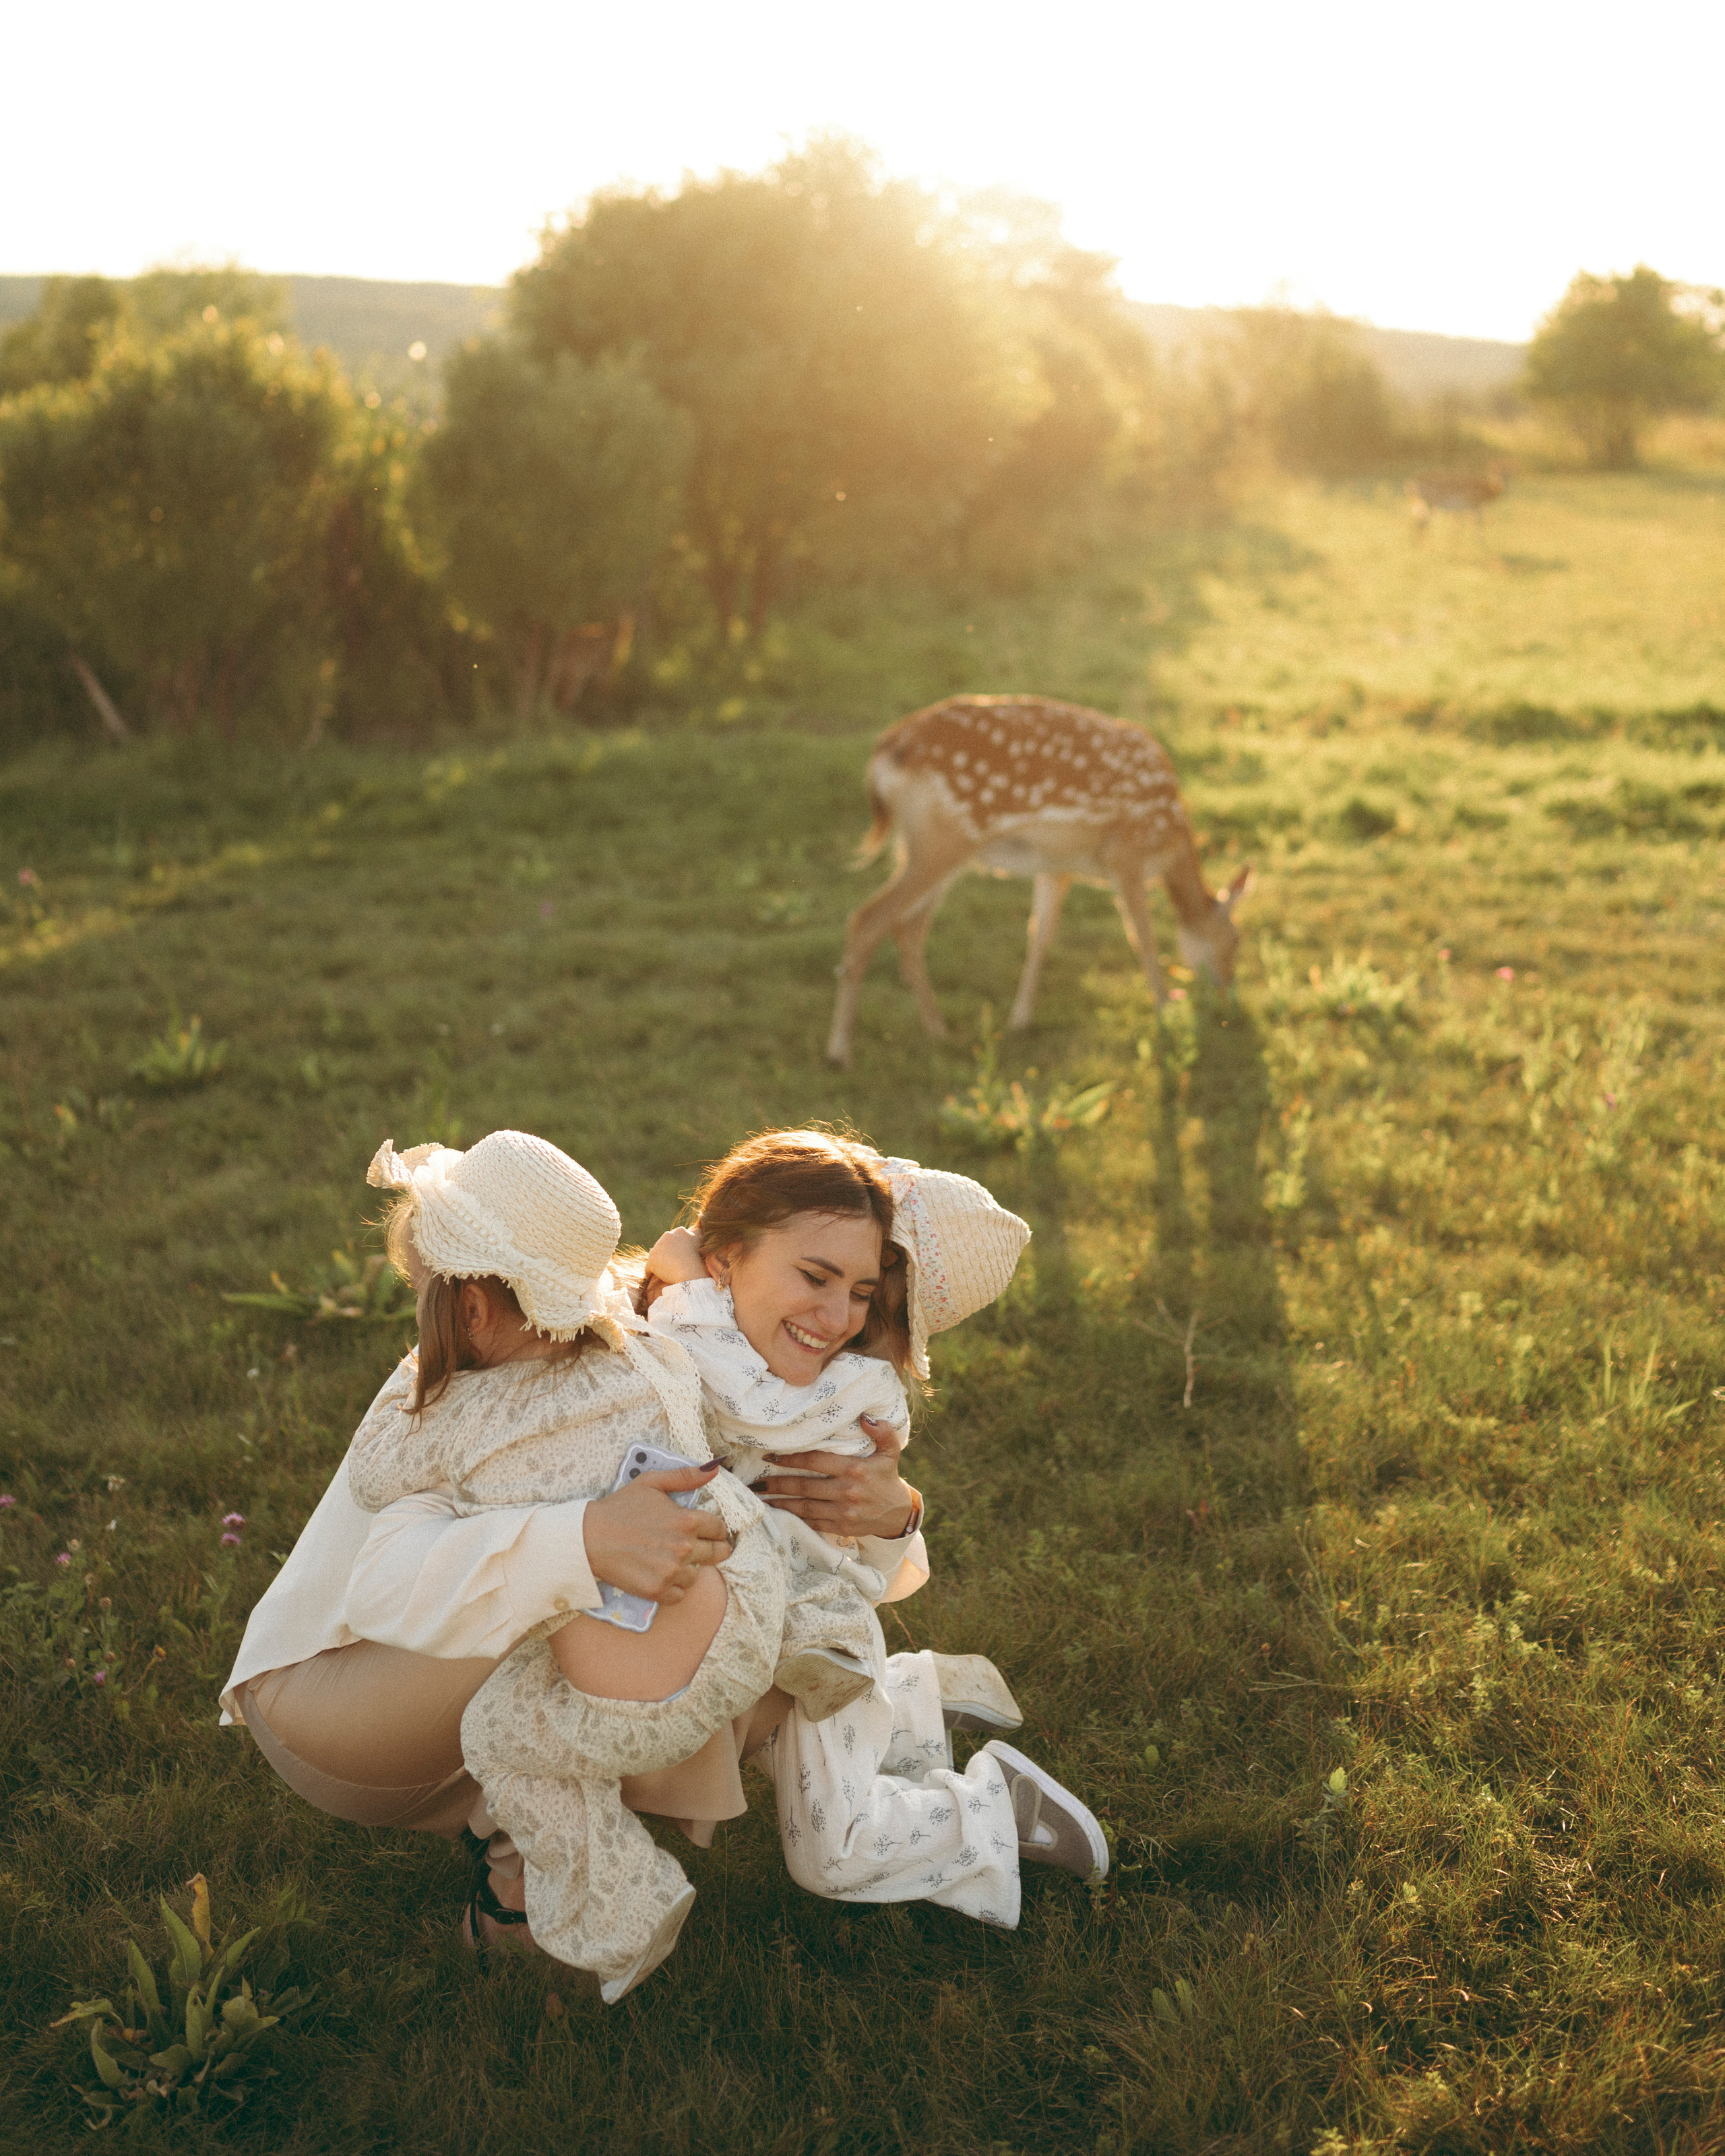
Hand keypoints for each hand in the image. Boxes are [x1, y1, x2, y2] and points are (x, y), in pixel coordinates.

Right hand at [581, 1464, 729, 1603]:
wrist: (589, 1537)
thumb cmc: (620, 1507)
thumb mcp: (651, 1483)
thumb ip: (685, 1476)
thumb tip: (714, 1468)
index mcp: (687, 1520)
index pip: (720, 1529)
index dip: (717, 1530)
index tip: (709, 1532)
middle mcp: (684, 1547)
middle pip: (717, 1554)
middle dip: (712, 1550)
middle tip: (700, 1549)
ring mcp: (671, 1571)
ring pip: (696, 1575)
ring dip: (688, 1569)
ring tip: (671, 1560)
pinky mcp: (657, 1590)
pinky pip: (680, 1595)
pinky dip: (674, 1588)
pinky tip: (661, 1576)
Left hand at [644, 1227, 706, 1285]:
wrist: (691, 1274)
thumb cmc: (699, 1259)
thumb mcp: (701, 1240)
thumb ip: (697, 1232)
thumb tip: (695, 1229)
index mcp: (680, 1231)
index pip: (676, 1237)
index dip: (679, 1245)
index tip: (682, 1253)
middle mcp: (667, 1236)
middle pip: (665, 1244)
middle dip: (668, 1251)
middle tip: (675, 1262)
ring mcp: (658, 1248)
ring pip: (656, 1254)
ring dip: (659, 1260)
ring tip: (666, 1269)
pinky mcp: (652, 1262)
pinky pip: (649, 1268)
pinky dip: (651, 1272)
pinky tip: (655, 1276)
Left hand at [757, 1417, 916, 1540]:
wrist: (898, 1513)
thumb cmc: (888, 1477)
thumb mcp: (891, 1451)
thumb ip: (882, 1432)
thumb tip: (865, 1417)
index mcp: (855, 1469)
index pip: (816, 1461)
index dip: (791, 1458)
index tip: (771, 1457)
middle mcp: (847, 1491)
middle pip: (805, 1486)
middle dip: (778, 1483)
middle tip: (756, 1481)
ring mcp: (843, 1512)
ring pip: (804, 1506)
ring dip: (780, 1502)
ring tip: (760, 1498)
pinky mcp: (840, 1527)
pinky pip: (812, 1522)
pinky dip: (793, 1518)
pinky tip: (778, 1513)